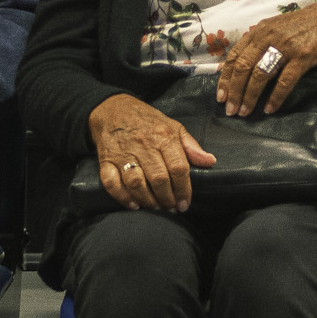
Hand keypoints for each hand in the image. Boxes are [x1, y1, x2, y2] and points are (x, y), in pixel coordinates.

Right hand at [91, 93, 206, 214]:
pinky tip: (134, 205)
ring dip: (148, 200)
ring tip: (156, 207)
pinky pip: (112, 183)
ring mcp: (123, 153)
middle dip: (167, 199)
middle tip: (172, 208)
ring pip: (136, 183)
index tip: (185, 203)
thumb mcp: (173, 126)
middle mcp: (143, 145)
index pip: (178, 167)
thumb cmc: (147, 121)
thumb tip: (210, 161)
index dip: (184, 189)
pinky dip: (123, 197)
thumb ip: (191, 146)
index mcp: (163, 136)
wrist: (113, 109)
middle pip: (158, 179)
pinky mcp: (106, 160)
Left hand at [214, 2, 316, 117]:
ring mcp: (286, 46)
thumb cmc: (305, 26)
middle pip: (244, 67)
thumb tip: (241, 66)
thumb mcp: (277, 28)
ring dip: (250, 96)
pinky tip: (270, 108)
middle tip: (231, 110)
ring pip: (260, 75)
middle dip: (235, 92)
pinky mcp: (303, 56)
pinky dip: (275, 97)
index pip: (235, 56)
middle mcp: (269, 36)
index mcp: (260, 30)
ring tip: (245, 112)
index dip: (225, 78)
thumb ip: (260, 43)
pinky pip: (285, 80)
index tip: (221, 96)